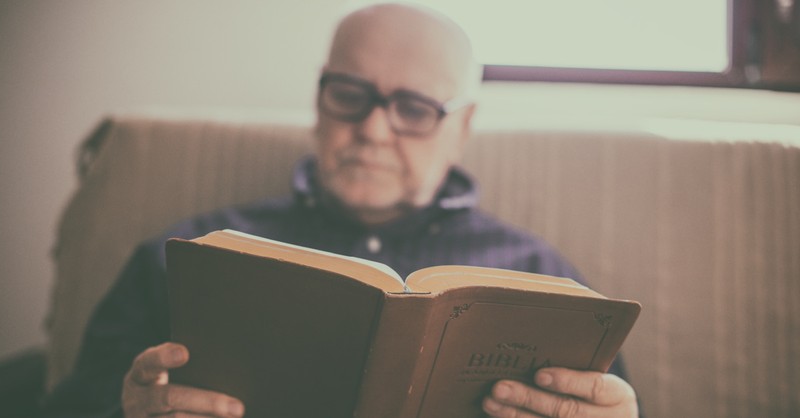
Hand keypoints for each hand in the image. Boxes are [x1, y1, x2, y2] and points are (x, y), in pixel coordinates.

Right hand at [122, 342, 244, 417]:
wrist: (145, 412)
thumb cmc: (167, 384)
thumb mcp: (165, 372)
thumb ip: (188, 364)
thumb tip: (224, 360)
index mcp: (141, 374)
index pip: (149, 363)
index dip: (164, 357)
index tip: (185, 353)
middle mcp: (136, 400)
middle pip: (170, 398)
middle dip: (207, 402)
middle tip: (237, 408)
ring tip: (235, 417)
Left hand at [482, 367, 636, 417]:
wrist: (605, 417)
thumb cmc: (592, 386)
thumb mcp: (596, 372)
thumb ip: (576, 357)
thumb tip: (541, 327)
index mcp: (618, 396)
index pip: (594, 387)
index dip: (567, 381)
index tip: (539, 374)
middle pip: (566, 411)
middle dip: (529, 398)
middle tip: (500, 386)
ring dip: (516, 415)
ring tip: (491, 401)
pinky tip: (499, 415)